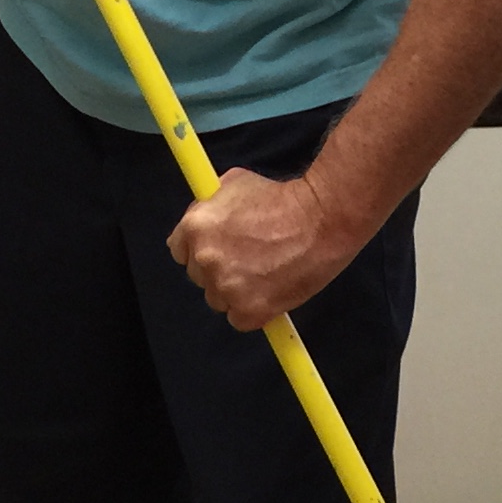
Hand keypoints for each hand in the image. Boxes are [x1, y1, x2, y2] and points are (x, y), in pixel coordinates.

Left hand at [167, 168, 358, 332]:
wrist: (323, 219)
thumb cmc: (284, 198)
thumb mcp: (235, 183)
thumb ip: (211, 205)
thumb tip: (202, 215)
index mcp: (196, 227)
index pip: (178, 249)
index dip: (199, 248)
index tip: (217, 249)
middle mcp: (205, 259)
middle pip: (198, 276)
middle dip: (218, 269)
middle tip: (248, 258)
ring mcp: (226, 287)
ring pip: (218, 299)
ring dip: (235, 290)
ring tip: (265, 272)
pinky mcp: (249, 310)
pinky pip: (238, 319)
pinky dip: (252, 310)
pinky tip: (270, 290)